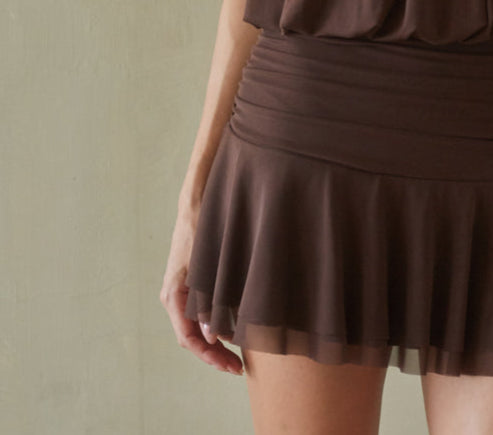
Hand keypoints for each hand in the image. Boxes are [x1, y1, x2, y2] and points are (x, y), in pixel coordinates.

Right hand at [160, 211, 243, 375]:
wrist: (197, 204)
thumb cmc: (202, 231)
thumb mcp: (207, 267)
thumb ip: (208, 302)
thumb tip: (212, 337)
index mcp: (173, 296)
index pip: (188, 339)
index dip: (210, 356)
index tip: (232, 367)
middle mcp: (174, 297)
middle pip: (192, 337)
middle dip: (215, 354)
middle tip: (239, 367)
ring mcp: (182, 291)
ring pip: (198, 326)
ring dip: (217, 340)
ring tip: (241, 352)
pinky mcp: (192, 283)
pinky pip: (202, 312)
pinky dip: (218, 323)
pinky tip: (236, 327)